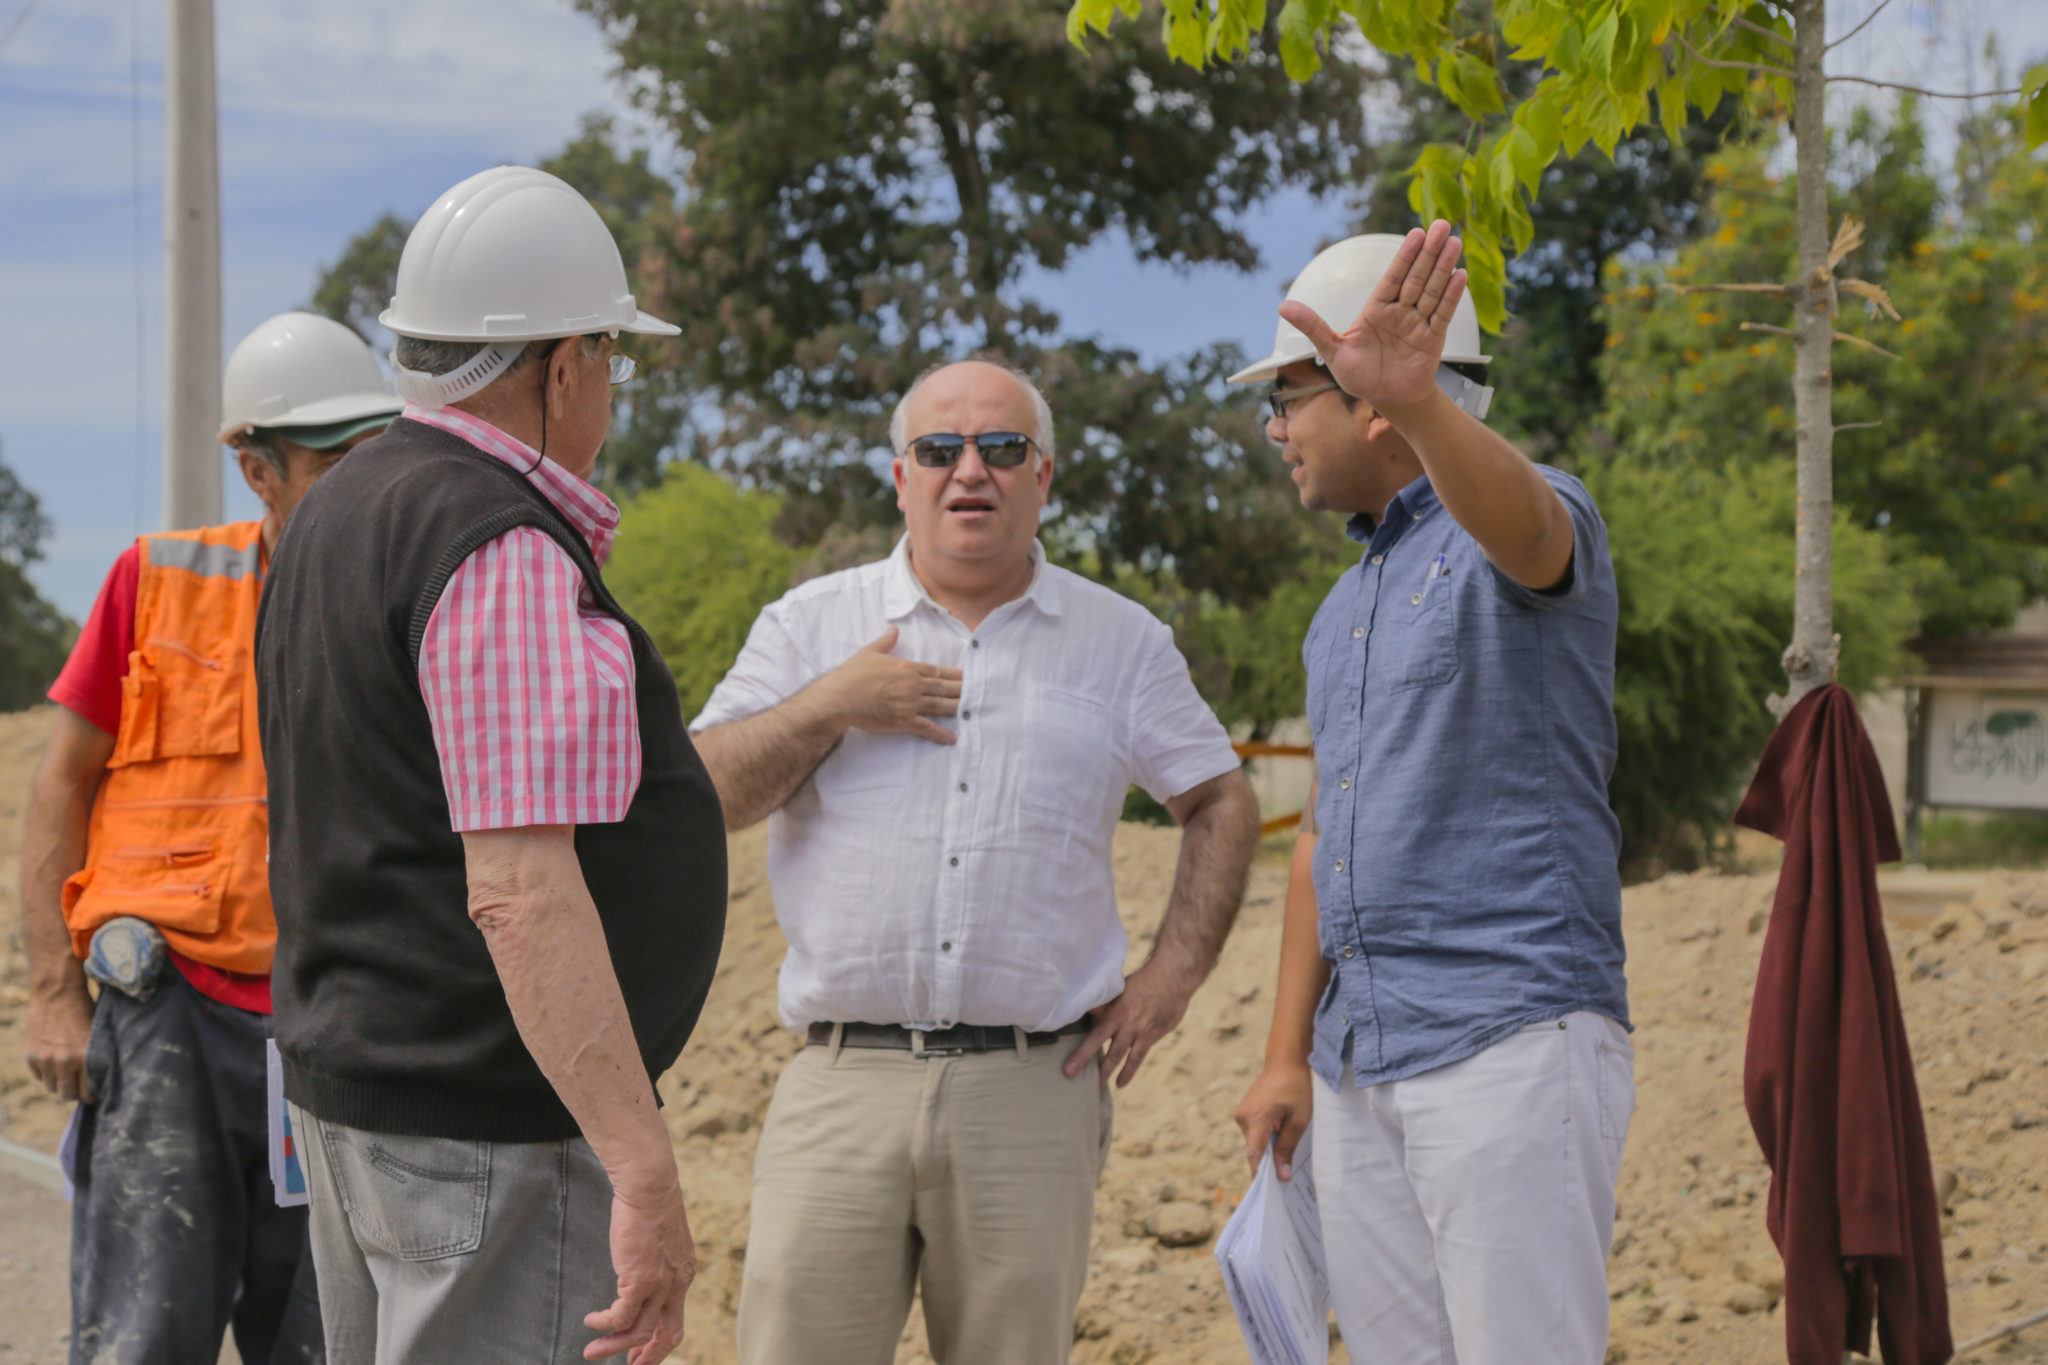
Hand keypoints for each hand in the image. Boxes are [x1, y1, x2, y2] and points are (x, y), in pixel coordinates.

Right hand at [25, 976, 94, 1102]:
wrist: (57, 993)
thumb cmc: (85, 1010)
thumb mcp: (98, 1034)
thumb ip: (98, 1057)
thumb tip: (103, 1080)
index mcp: (85, 1057)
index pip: (86, 1093)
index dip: (91, 1095)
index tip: (94, 1092)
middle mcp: (64, 1062)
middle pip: (67, 1095)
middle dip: (74, 1093)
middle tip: (80, 1086)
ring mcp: (45, 1059)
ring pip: (52, 1088)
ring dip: (60, 1083)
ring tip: (68, 1073)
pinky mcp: (31, 1055)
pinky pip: (40, 1076)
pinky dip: (46, 1073)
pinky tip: (55, 1062)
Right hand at [584, 1179, 695, 1363]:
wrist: (649, 1185)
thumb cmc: (648, 1205)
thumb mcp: (659, 1241)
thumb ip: (655, 1263)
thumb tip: (636, 1275)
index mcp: (684, 1274)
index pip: (675, 1321)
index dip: (659, 1344)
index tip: (639, 1355)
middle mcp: (677, 1283)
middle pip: (667, 1336)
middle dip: (647, 1357)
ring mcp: (661, 1284)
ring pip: (640, 1333)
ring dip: (613, 1346)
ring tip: (591, 1351)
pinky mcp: (640, 1279)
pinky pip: (620, 1316)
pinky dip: (604, 1324)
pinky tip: (591, 1321)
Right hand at [823, 626, 961, 743]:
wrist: (839, 698)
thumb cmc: (851, 674)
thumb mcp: (869, 652)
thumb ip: (886, 641)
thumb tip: (894, 629)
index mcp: (907, 667)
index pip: (937, 671)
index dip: (954, 674)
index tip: (966, 677)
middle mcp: (913, 685)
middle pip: (943, 688)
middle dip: (961, 690)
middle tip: (977, 692)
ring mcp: (910, 704)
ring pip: (940, 706)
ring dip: (957, 707)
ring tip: (971, 709)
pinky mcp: (903, 721)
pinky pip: (927, 727)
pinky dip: (940, 734)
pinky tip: (952, 738)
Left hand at [1063, 960, 1192, 1087]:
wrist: (1173, 978)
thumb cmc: (1142, 981)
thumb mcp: (1120, 990)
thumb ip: (1105, 1005)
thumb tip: (1086, 1013)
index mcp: (1117, 1012)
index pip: (1095, 1037)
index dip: (1082, 1055)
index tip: (1068, 1070)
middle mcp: (1129, 1025)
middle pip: (1110, 1052)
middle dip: (1094, 1068)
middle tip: (1078, 1082)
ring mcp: (1143, 1032)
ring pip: (1125, 1057)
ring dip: (1111, 1072)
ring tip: (1099, 1086)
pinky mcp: (1154, 1036)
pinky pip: (1139, 1056)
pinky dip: (1130, 1070)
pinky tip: (1122, 1082)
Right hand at [1234, 1059, 1313, 1181]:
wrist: (1285, 1061)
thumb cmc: (1296, 1088)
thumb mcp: (1299, 1121)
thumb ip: (1287, 1149)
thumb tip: (1282, 1176)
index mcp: (1257, 1119)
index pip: (1254, 1155)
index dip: (1259, 1176)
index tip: (1267, 1194)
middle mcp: (1243, 1117)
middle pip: (1254, 1151)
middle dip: (1268, 1162)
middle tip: (1286, 1174)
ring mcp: (1241, 1114)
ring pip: (1254, 1142)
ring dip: (1268, 1147)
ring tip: (1286, 1143)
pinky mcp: (1243, 1112)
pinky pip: (1253, 1133)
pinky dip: (1264, 1138)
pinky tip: (1279, 1132)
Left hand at [1279, 219, 1465, 411]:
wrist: (1386, 401)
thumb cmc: (1360, 376)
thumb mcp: (1333, 350)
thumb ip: (1313, 327)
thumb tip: (1283, 307)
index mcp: (1376, 310)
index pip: (1393, 277)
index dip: (1405, 256)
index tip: (1416, 233)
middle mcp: (1399, 311)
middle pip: (1416, 277)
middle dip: (1429, 252)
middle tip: (1443, 225)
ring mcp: (1418, 323)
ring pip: (1432, 290)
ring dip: (1444, 267)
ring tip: (1455, 242)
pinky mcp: (1433, 338)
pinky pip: (1443, 314)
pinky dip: (1451, 295)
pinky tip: (1460, 275)